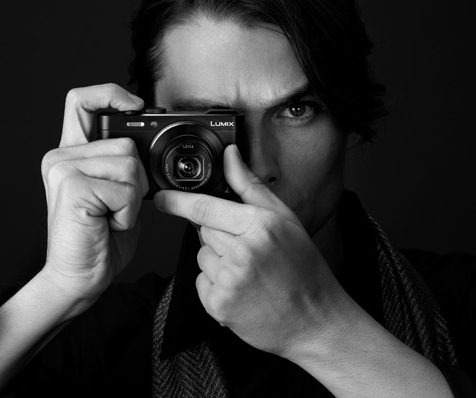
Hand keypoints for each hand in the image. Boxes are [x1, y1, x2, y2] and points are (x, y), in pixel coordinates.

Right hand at [40, 84, 148, 308]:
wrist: (81, 277)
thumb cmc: (101, 237)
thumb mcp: (116, 191)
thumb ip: (122, 162)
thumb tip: (147, 142)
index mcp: (73, 154)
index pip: (81, 101)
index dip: (110, 94)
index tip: (136, 106)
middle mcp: (62, 157)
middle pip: (126, 142)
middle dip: (136, 178)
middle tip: (115, 206)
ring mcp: (63, 170)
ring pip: (130, 165)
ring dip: (133, 199)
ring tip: (110, 216)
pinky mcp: (72, 187)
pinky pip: (126, 190)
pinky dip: (128, 213)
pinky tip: (107, 224)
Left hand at [153, 145, 344, 357]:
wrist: (314, 319)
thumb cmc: (303, 267)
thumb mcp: (284, 219)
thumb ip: (250, 186)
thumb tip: (230, 155)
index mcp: (259, 226)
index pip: (204, 208)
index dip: (177, 201)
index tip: (162, 198)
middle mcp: (242, 254)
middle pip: (203, 231)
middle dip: (218, 234)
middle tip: (248, 247)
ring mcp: (229, 282)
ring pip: (201, 257)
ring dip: (217, 260)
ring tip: (249, 270)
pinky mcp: (219, 307)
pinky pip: (202, 283)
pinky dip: (216, 285)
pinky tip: (242, 288)